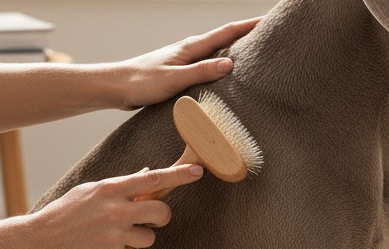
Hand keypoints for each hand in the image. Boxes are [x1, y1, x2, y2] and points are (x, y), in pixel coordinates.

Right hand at [26, 165, 203, 248]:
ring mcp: (116, 234)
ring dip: (138, 236)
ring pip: (149, 236)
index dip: (178, 175)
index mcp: (110, 189)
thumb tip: (148, 176)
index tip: (197, 171)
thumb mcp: (90, 191)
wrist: (40, 241)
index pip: (153, 179)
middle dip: (161, 216)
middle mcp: (116, 210)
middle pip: (161, 211)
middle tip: (151, 217)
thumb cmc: (66, 213)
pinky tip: (101, 247)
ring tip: (112, 234)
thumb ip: (120, 187)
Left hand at [116, 17, 260, 109]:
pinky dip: (222, 62)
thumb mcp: (175, 79)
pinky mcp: (181, 71)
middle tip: (270, 33)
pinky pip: (208, 63)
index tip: (269, 21)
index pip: (227, 32)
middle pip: (226, 37)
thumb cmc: (142, 82)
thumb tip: (230, 63)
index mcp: (191, 47)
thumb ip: (202, 71)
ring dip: (236, 48)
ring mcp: (186, 59)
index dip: (249, 25)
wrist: (118, 86)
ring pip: (217, 50)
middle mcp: (190, 49)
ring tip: (256, 50)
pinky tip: (226, 71)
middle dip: (248, 33)